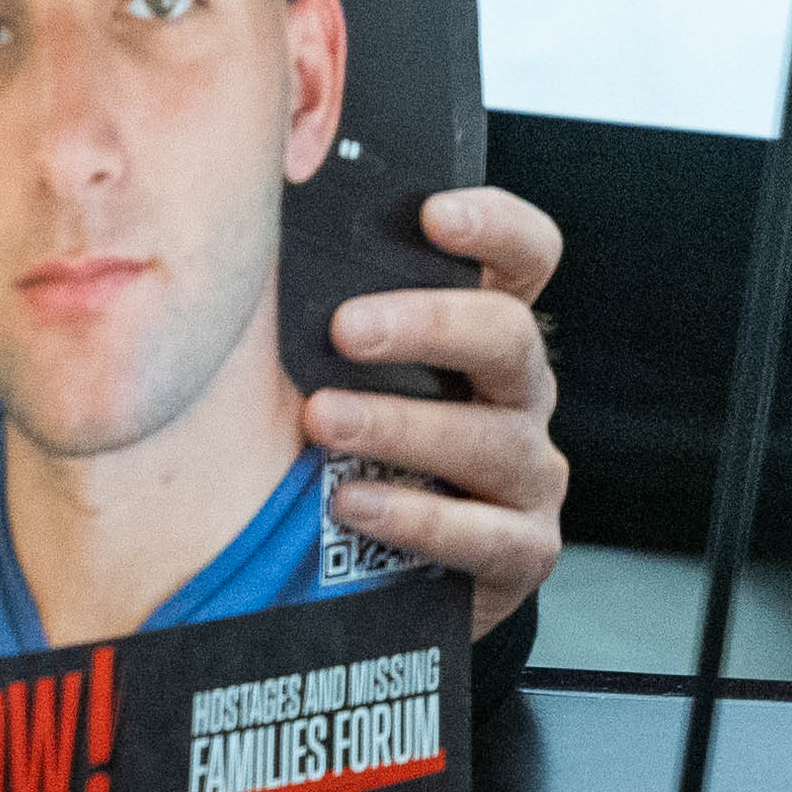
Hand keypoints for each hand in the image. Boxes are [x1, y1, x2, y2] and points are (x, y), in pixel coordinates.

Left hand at [305, 187, 567, 637]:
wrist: (375, 578)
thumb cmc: (349, 447)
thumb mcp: (342, 368)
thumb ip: (321, 299)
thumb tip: (263, 218)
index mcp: (484, 330)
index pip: (525, 255)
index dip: (494, 225)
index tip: (434, 214)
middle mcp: (519, 392)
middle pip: (507, 334)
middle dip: (426, 325)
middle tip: (346, 329)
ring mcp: (528, 473)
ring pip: (487, 436)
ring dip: (398, 424)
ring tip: (322, 422)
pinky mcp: (521, 550)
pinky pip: (483, 533)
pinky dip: (415, 516)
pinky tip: (352, 503)